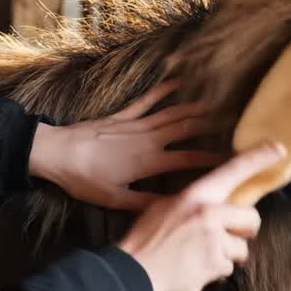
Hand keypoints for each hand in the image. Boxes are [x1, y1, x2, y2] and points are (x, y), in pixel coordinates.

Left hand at [28, 81, 224, 210]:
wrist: (56, 153)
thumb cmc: (85, 180)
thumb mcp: (115, 199)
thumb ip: (146, 202)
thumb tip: (173, 207)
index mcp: (149, 162)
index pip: (189, 158)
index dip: (213, 158)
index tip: (233, 157)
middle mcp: (148, 139)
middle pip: (187, 128)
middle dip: (212, 124)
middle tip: (234, 121)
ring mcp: (136, 124)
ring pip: (173, 112)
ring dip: (196, 106)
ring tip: (217, 102)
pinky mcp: (123, 116)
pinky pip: (148, 101)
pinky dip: (164, 90)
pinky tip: (178, 82)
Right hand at [117, 145, 286, 290]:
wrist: (134, 271)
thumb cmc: (146, 238)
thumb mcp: (165, 206)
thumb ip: (194, 202)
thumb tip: (215, 203)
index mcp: (196, 195)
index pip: (233, 170)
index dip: (258, 158)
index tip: (279, 148)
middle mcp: (210, 214)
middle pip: (252, 218)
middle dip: (244, 230)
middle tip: (227, 236)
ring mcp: (215, 240)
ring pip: (241, 248)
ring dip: (227, 254)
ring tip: (202, 255)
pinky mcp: (216, 264)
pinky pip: (229, 267)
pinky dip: (217, 270)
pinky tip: (197, 268)